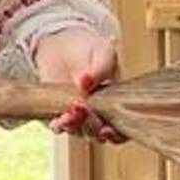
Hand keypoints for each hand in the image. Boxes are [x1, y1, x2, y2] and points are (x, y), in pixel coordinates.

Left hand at [36, 27, 125, 143]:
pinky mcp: (58, 113)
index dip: (116, 134)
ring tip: (70, 115)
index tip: (108, 129)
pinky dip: (58, 126)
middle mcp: (98, 114)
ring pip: (79, 132)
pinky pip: (59, 126)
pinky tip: (58, 120)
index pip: (121, 128)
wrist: (62, 45)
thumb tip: (86, 83)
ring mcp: (78, 115)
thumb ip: (100, 67)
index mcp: (116, 102)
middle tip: (85, 111)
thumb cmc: (89, 48)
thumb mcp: (102, 51)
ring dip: (75, 127)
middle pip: (99, 133)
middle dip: (93, 127)